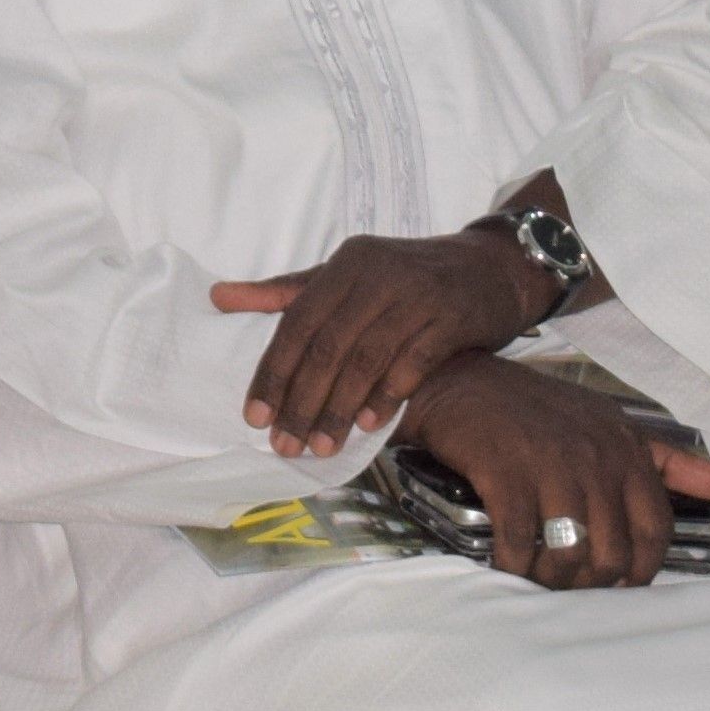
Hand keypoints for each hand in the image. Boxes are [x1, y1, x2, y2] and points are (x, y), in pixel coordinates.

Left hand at [213, 220, 551, 458]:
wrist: (491, 267)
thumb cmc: (408, 277)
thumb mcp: (346, 274)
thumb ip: (286, 291)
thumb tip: (218, 296)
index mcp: (344, 264)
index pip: (296, 323)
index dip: (273, 372)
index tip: (254, 417)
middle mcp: (376, 274)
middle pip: (327, 346)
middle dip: (302, 400)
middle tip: (285, 444)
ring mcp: (416, 294)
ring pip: (366, 358)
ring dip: (340, 408)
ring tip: (322, 446)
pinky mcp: (452, 316)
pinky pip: (414, 360)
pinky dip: (388, 394)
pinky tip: (369, 425)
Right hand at [391, 354, 709, 592]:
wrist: (462, 379)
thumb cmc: (540, 411)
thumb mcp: (612, 426)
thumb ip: (670, 461)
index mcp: (627, 450)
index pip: (655, 530)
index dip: (640, 569)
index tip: (618, 582)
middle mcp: (596, 458)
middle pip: (613, 552)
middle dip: (592, 583)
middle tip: (569, 585)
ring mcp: (550, 465)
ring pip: (570, 553)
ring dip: (552, 580)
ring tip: (536, 578)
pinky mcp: (505, 473)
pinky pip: (519, 540)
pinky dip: (513, 564)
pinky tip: (506, 564)